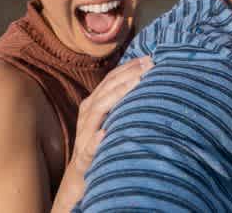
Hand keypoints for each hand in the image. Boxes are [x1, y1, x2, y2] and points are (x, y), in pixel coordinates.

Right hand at [51, 57, 152, 212]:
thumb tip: (146, 78)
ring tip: (137, 84)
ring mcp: (84, 133)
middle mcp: (87, 114)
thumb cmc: (102, 140)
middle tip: (150, 65)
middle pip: (107, 89)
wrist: (81, 173)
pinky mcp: (84, 155)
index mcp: (94, 103)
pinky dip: (97, 139)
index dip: (129, 67)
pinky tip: (105, 133)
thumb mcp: (111, 117)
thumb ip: (122, 100)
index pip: (111, 79)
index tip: (149, 58)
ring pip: (99, 110)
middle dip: (129, 75)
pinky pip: (89, 147)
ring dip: (118, 95)